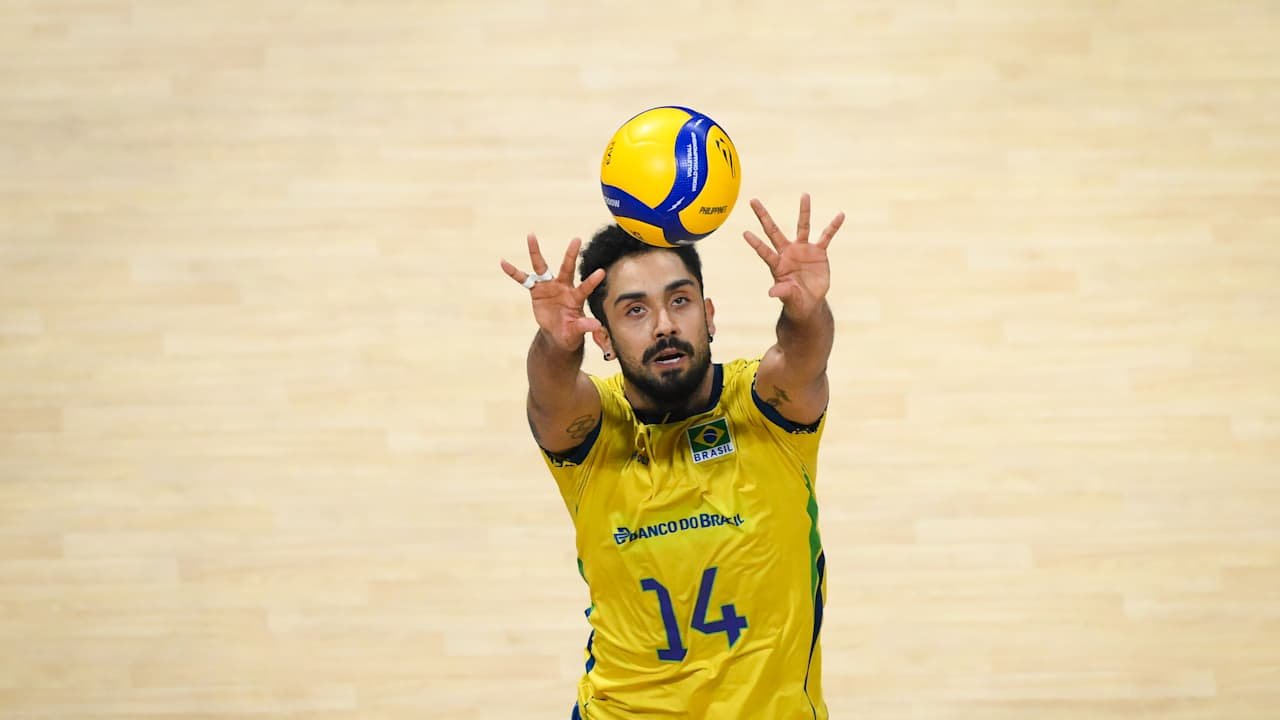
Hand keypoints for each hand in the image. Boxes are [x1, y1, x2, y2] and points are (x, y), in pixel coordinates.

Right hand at [500, 234, 605, 351]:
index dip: (592, 281)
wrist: (557, 333)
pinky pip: (523, 279)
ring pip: (542, 267)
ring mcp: (549, 286)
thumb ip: (583, 326)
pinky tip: (503, 262)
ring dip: (535, 252)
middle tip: (577, 239)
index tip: (601, 272)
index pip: (585, 288)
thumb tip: (597, 325)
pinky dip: (513, 272)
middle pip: (567, 268)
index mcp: (576, 297)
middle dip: (571, 254)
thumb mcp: (576, 332)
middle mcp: (563, 287)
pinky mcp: (536, 290)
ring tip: (531, 235)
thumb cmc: (570, 332)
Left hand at [743, 193, 844, 319]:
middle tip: (753, 200)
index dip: (756, 243)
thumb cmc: (795, 301)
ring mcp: (803, 250)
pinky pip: (826, 236)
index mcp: (777, 265)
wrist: (809, 302)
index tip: (744, 233)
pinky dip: (833, 226)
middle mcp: (787, 253)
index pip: (765, 252)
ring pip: (802, 227)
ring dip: (804, 211)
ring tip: (805, 195)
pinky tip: (840, 215)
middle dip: (763, 216)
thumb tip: (771, 293)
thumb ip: (782, 292)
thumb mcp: (789, 298)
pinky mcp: (818, 252)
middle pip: (773, 231)